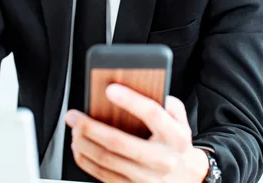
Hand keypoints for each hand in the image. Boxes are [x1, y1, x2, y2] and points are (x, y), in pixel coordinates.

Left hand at [65, 84, 208, 181]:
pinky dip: (86, 161)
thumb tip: (148, 88)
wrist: (189, 181)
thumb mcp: (182, 122)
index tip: (110, 89)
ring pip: (107, 160)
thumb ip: (169, 104)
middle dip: (90, 127)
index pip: (152, 114)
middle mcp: (161, 159)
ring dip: (84, 144)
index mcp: (175, 136)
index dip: (130, 100)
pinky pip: (103, 176)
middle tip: (74, 115)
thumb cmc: (178, 146)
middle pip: (119, 142)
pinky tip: (79, 148)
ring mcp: (146, 178)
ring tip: (73, 130)